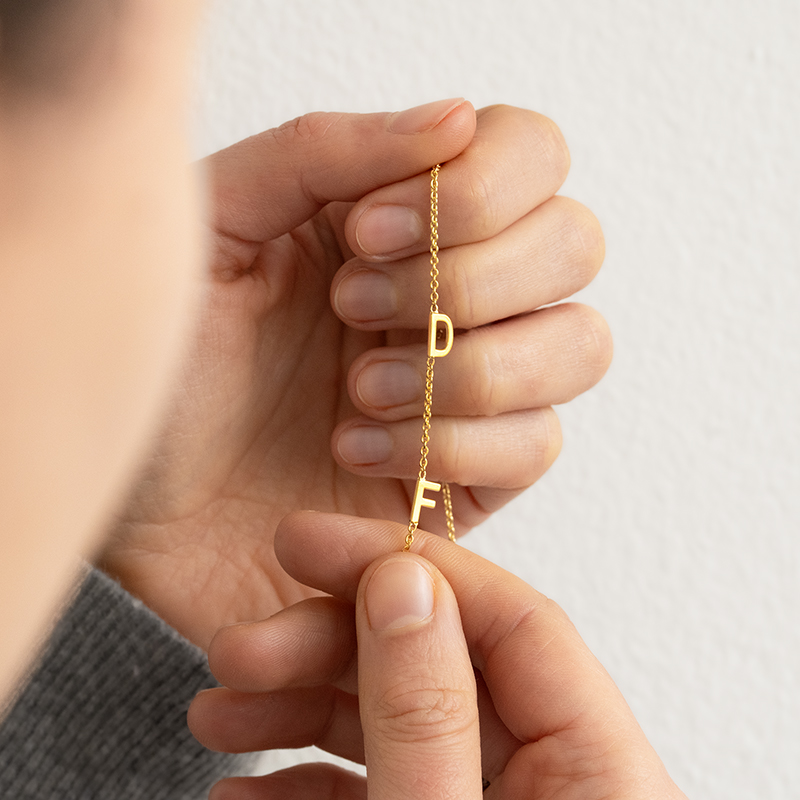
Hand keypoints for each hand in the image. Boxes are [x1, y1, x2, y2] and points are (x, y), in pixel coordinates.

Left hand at [100, 100, 610, 648]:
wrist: (142, 495)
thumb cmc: (163, 362)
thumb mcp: (214, 229)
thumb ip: (322, 152)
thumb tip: (458, 117)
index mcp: (403, 216)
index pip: (529, 154)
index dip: (474, 189)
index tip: (363, 235)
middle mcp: (454, 292)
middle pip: (575, 243)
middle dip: (471, 279)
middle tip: (352, 309)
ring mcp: (470, 385)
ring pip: (580, 344)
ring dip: (473, 366)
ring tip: (360, 392)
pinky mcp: (471, 472)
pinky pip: (537, 444)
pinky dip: (457, 446)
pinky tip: (360, 449)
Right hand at [189, 512, 686, 799]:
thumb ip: (427, 712)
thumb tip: (402, 584)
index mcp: (597, 767)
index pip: (507, 613)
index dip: (402, 563)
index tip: (304, 539)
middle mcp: (554, 770)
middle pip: (439, 657)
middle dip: (328, 643)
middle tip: (239, 644)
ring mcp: (494, 797)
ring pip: (397, 711)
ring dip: (301, 705)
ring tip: (217, 710)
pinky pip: (380, 775)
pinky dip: (308, 773)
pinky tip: (242, 780)